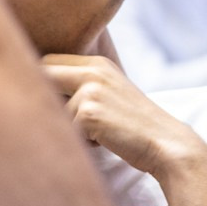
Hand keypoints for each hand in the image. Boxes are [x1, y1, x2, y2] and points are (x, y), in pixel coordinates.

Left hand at [42, 52, 202, 179]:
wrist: (166, 143)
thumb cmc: (135, 126)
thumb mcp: (111, 94)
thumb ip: (82, 86)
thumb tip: (41, 92)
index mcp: (97, 63)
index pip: (48, 62)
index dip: (41, 81)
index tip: (46, 100)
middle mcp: (92, 70)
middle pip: (41, 75)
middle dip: (42, 97)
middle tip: (59, 118)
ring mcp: (90, 90)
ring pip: (53, 110)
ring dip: (67, 126)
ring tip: (98, 133)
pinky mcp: (88, 113)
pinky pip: (65, 130)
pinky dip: (79, 141)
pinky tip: (103, 141)